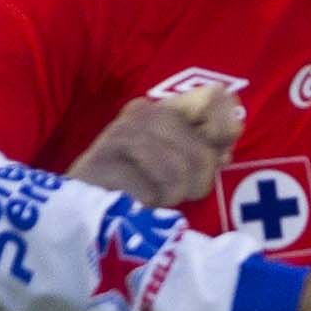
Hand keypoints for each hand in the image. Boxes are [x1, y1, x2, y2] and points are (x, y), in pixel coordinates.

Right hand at [64, 84, 242, 208]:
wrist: (83, 212)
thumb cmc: (138, 186)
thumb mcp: (179, 163)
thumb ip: (208, 148)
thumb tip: (227, 144)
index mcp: (165, 107)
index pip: (216, 98)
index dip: (225, 131)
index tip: (219, 155)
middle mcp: (141, 113)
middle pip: (202, 153)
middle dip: (197, 184)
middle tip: (175, 192)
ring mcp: (117, 137)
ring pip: (176, 174)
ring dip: (169, 198)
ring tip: (152, 199)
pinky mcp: (99, 165)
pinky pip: (147, 193)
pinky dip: (145, 208)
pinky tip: (132, 205)